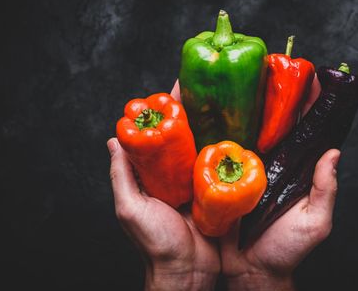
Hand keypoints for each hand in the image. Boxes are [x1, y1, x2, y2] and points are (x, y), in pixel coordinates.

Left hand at [107, 85, 219, 290]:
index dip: (166, 112)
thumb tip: (113, 140)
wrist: (189, 273)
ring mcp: (200, 182)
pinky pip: (225, 166)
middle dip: (197, 112)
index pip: (159, 136)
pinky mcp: (220, 191)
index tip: (176, 88)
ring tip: (229, 98)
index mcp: (155, 175)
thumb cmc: (155, 244)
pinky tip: (243, 130)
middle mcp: (178, 175)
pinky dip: (232, 148)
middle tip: (209, 85)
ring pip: (208, 147)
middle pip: (187, 136)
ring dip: (217, 125)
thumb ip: (122, 176)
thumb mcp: (131, 208)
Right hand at [219, 75, 339, 289]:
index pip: (302, 125)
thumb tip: (334, 153)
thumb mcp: (314, 222)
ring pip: (236, 126)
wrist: (250, 272)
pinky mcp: (215, 175)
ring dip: (233, 101)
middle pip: (268, 118)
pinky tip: (197, 108)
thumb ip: (325, 190)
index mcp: (291, 165)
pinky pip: (209, 147)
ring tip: (230, 74)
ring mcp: (239, 164)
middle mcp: (266, 159)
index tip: (311, 71)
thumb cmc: (286, 250)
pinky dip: (202, 127)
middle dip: (267, 89)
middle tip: (265, 61)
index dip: (307, 99)